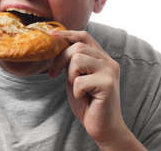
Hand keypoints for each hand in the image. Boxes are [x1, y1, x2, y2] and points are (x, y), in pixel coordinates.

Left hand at [49, 30, 133, 148]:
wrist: (104, 128)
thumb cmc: (88, 103)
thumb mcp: (76, 78)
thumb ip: (72, 63)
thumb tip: (57, 45)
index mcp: (102, 58)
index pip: (84, 36)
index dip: (66, 34)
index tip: (50, 35)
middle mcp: (109, 61)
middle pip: (77, 47)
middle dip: (60, 60)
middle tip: (54, 75)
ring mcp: (110, 72)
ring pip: (77, 60)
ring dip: (71, 77)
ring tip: (79, 90)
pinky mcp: (108, 84)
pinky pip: (79, 81)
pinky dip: (76, 92)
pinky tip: (85, 99)